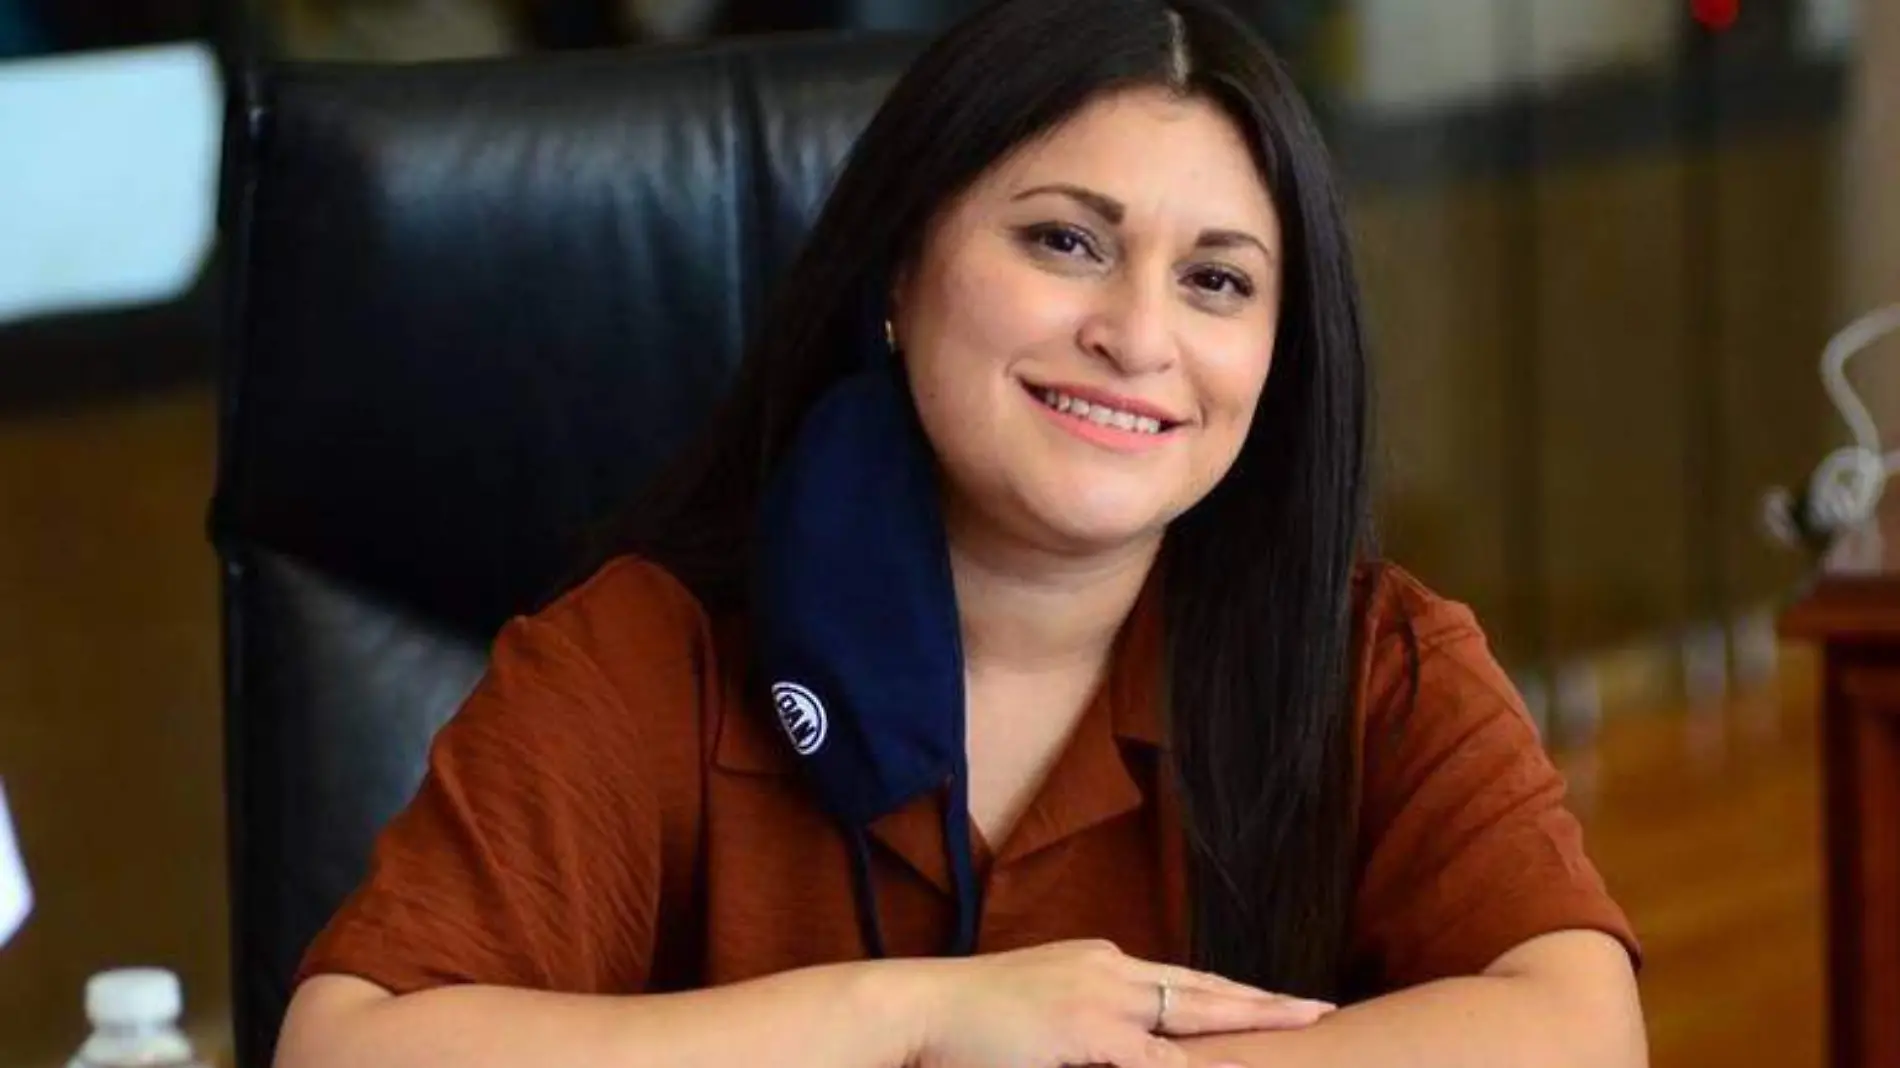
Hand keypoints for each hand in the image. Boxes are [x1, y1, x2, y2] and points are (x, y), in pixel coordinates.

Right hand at [908, 939, 1332, 1067]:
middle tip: (1320, 1008)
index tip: (1275, 1002)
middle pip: (1205, 990)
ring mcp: (1102, 1001)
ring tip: (1302, 1028)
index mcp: (1100, 965)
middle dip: (1265, 1003)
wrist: (918, 1009)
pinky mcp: (1089, 1034)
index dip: (1232, 995)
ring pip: (1195, 1017)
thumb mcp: (1038, 1012)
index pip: (1182, 982)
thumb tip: (1101, 1043)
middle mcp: (1110, 972)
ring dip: (1250, 1027)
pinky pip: (1157, 1060)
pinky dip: (1195, 1066)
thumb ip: (1082, 1026)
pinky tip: (1234, 1067)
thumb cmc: (966, 1022)